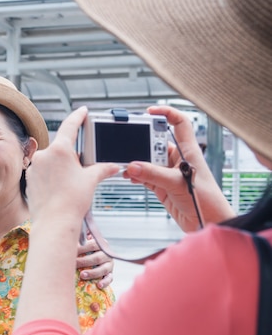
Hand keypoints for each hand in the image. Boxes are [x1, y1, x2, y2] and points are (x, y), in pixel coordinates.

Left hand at [26, 107, 119, 230]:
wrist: (54, 223)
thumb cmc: (71, 202)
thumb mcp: (91, 180)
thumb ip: (102, 169)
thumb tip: (113, 166)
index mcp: (59, 150)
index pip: (70, 125)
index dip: (78, 116)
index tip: (83, 111)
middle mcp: (44, 155)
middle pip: (62, 147)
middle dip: (72, 154)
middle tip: (82, 167)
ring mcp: (35, 167)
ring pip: (52, 160)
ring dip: (61, 166)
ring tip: (70, 183)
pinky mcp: (30, 178)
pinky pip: (43, 171)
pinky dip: (52, 175)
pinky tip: (59, 187)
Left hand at [76, 235, 113, 288]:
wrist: (95, 258)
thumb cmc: (86, 248)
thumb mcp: (84, 241)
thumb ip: (81, 236)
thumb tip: (74, 228)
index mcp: (101, 244)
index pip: (92, 245)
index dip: (82, 248)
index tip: (71, 252)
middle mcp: (107, 254)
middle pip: (96, 258)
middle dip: (84, 262)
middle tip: (73, 264)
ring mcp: (110, 264)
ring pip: (103, 269)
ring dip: (92, 273)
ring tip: (82, 275)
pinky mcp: (110, 274)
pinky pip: (110, 278)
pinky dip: (105, 282)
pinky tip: (98, 285)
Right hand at [122, 106, 234, 231]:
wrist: (207, 222)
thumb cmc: (206, 200)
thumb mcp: (177, 183)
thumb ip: (153, 174)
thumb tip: (131, 166)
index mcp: (188, 150)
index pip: (179, 123)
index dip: (166, 113)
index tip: (149, 112)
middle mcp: (178, 159)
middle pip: (155, 143)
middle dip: (141, 144)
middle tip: (129, 147)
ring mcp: (168, 173)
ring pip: (147, 161)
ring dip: (136, 163)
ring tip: (127, 166)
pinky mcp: (161, 186)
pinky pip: (144, 176)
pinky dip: (135, 176)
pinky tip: (130, 177)